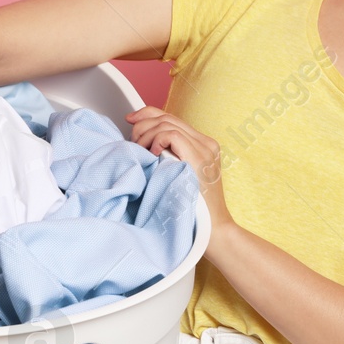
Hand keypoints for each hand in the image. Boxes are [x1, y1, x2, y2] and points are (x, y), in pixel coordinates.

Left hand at [124, 106, 234, 235]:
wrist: (213, 230)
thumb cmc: (192, 210)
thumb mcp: (177, 176)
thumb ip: (168, 157)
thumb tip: (141, 142)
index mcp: (202, 145)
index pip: (171, 118)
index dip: (147, 114)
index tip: (129, 120)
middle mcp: (206, 143)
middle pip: (166, 117)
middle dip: (141, 125)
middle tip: (132, 143)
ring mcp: (205, 149)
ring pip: (166, 124)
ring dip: (146, 135)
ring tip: (141, 153)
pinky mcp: (200, 157)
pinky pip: (172, 135)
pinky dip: (156, 141)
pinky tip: (152, 155)